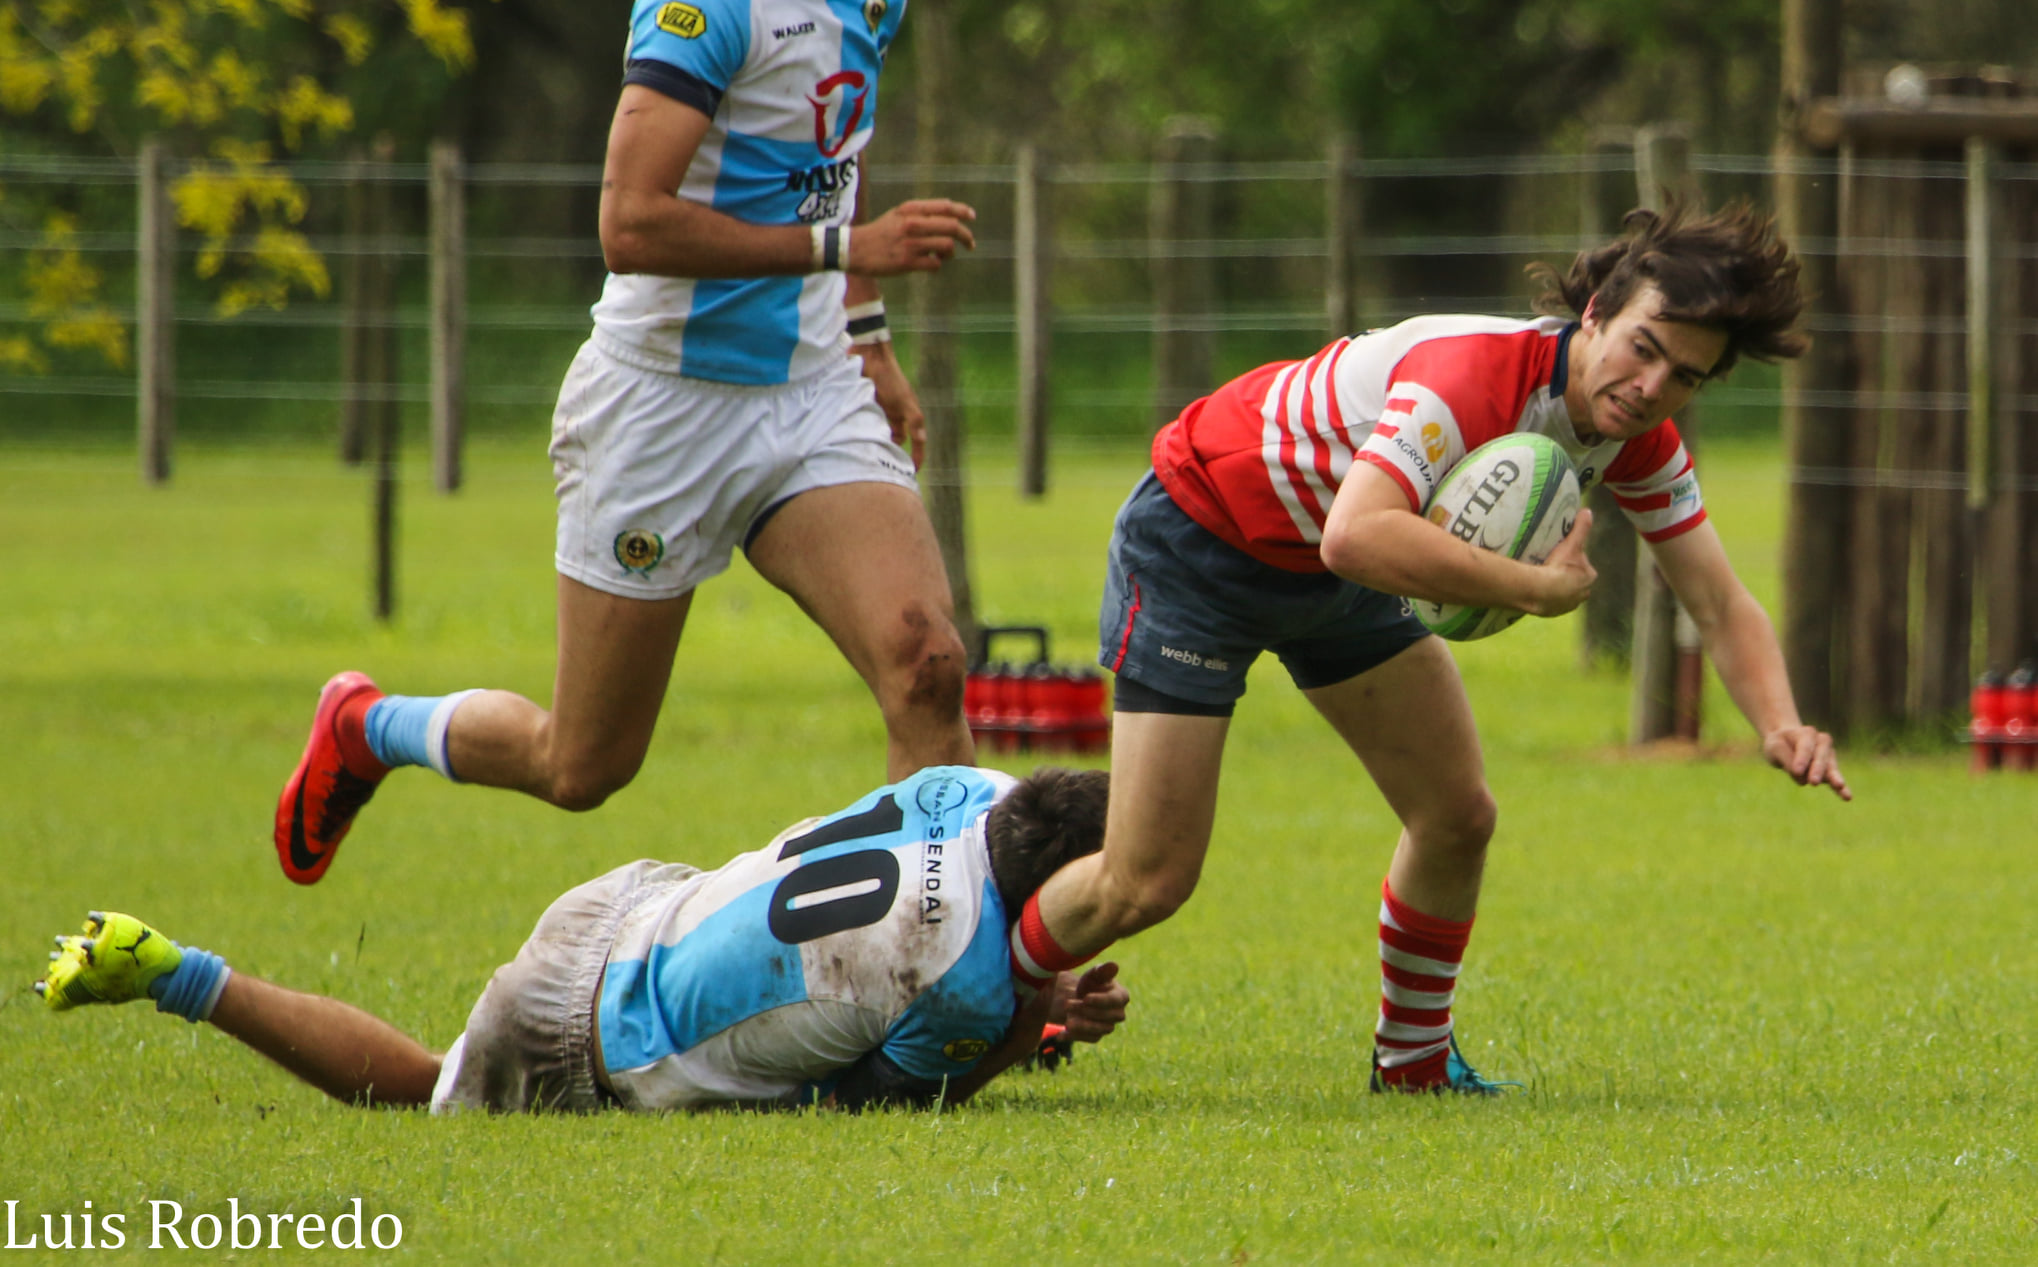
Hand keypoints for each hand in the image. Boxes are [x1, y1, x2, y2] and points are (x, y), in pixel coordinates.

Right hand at [848, 199, 975, 275]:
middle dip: (966, 236)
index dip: (963, 212)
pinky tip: (930, 264)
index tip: (972, 218)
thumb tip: (950, 218)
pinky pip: (935, 264)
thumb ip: (921, 214)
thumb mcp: (898, 215)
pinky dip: (937, 265)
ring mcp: (911, 243)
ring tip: (943, 256)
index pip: (946, 207)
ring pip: (947, 246)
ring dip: (950, 253)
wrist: (854, 249)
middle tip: (971, 244)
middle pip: (952, 227)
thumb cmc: (880, 233)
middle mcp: (913, 224)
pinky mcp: (907, 262)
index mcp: (911, 209)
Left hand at [850, 340, 924, 466]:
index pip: (916, 441)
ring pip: (879, 436)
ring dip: (876, 443)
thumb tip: (922, 440)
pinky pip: (863, 427)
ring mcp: (878, 413)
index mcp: (907, 415)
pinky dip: (861, 434)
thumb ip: (914, 420)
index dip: (917, 456)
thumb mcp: (905, 400)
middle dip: (892, 452)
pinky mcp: (863, 409)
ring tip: (869, 453)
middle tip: (886, 464)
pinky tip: (856, 440)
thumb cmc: (890, 378)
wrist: (869, 357)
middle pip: (895, 442)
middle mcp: (893, 416)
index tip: (913, 471)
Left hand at [1048, 961, 1128, 1043]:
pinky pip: (1088, 1039)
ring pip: (1099, 1030)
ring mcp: (1108, 1026)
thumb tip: (1114, 965)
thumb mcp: (1094, 974)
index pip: (1115, 1000)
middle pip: (1106, 1016)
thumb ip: (1103, 971)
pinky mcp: (1097, 1036)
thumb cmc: (1091, 982)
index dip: (1100, 1000)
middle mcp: (1118, 1014)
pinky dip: (1074, 1037)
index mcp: (1121, 996)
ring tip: (1067, 1021)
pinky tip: (1061, 1034)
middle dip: (1086, 1011)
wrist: (1079, 996)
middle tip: (1068, 1004)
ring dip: (1082, 1026)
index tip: (1085, 998)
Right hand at [1521, 507, 1595, 616]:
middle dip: (1567, 577)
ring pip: (1565, 594)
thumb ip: (1581, 528)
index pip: (1584, 567)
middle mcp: (1583, 594)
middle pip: (1576, 582)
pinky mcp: (1555, 613)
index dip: (1574, 561)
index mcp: (1589, 577)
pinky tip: (1539, 592)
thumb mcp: (1571, 544)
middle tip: (1551, 568)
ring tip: (1544, 580)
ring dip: (1557, 589)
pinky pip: (1553, 604)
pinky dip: (1548, 599)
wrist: (1542, 591)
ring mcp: (1568, 605)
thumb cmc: (1560, 567)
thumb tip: (1588, 510)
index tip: (1561, 557)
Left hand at [1761, 724, 1851, 800]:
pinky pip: (1835, 779)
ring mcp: (1828, 756)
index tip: (1797, 771)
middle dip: (1817, 769)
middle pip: (1821, 756)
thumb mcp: (1774, 748)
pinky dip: (1841, 788)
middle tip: (1813, 782)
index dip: (1802, 758)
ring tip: (1839, 786)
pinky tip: (1847, 797)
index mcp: (1807, 733)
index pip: (1805, 746)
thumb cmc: (1780, 744)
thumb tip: (1802, 779)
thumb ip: (1786, 759)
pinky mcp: (1829, 769)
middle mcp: (1822, 742)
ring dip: (1834, 777)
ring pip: (1830, 767)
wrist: (1786, 742)